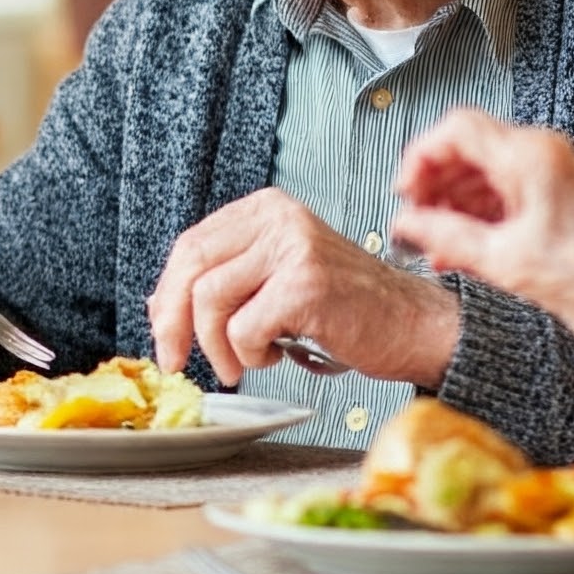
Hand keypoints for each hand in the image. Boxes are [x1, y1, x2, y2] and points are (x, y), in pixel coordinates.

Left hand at [148, 187, 459, 389]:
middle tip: (176, 360)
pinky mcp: (306, 285)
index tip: (162, 332)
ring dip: (218, 348)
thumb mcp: (277, 280)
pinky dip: (251, 354)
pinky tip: (280, 353)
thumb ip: (224, 282)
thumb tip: (157, 304)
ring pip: (210, 300)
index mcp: (265, 210)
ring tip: (243, 363)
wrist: (415, 325)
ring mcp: (293, 248)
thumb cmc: (347, 309)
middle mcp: (278, 219)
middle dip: (173, 322)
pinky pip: (243, 329)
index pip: (190, 245)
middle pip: (191, 267)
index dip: (167, 294)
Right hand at [392, 109, 573, 396]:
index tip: (405, 190)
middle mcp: (540, 159)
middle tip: (415, 217)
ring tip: (433, 241)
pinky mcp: (551, 205)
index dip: (420, 157)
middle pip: (464, 151)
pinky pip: (499, 199)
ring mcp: (547, 180)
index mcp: (530, 156)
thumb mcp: (505, 258)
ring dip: (450, 206)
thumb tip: (408, 225)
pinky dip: (473, 220)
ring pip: (479, 176)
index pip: (455, 130)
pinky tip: (458, 250)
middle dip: (432, 185)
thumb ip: (446, 236)